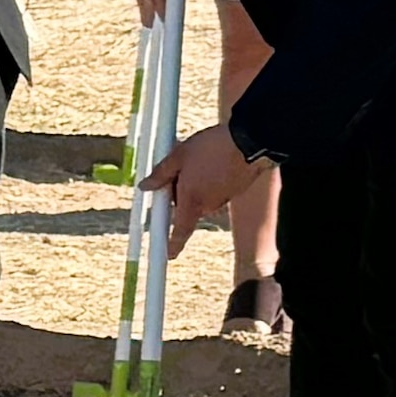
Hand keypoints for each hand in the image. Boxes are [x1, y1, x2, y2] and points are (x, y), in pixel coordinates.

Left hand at [141, 118, 260, 252]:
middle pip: (185, 205)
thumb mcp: (178, 156)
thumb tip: (145, 187)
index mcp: (191, 202)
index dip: (173, 244)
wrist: (250, 141)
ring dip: (195, 181)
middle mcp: (209, 206)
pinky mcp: (235, 190)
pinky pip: (215, 188)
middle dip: (178, 190)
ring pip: (200, 194)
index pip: (180, 231)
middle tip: (178, 167)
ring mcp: (223, 199)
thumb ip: (160, 174)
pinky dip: (210, 177)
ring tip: (199, 157)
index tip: (169, 256)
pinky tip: (213, 159)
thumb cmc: (212, 148)